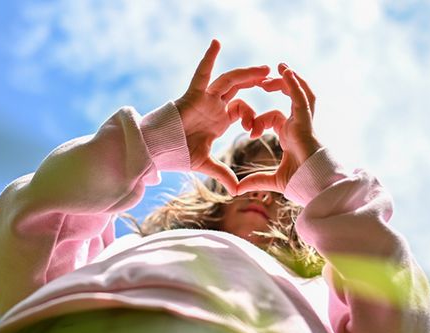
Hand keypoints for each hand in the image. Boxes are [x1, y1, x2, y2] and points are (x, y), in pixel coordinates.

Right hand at [175, 40, 266, 195]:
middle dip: (255, 82)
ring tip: (264, 69)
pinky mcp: (192, 95)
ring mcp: (204, 99)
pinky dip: (208, 58)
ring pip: (229, 81)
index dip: (252, 116)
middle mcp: (213, 106)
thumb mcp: (205, 164)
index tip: (254, 131)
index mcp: (218, 120)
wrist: (156, 151)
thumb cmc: (176, 155)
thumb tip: (235, 191)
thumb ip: (222, 173)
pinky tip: (217, 43)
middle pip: (239, 89)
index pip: (242, 110)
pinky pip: (202, 73)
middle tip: (273, 78)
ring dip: (246, 74)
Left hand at [236, 64, 322, 194]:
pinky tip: (286, 72)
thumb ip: (254, 181)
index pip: (274, 118)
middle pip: (290, 97)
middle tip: (262, 80)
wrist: (315, 185)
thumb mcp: (272, 179)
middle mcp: (299, 124)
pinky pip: (301, 97)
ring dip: (290, 78)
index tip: (250, 132)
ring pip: (300, 92)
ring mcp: (304, 121)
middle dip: (277, 86)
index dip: (259, 121)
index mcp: (291, 134)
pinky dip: (294, 84)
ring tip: (280, 66)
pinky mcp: (306, 121)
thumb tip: (237, 189)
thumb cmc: (300, 182)